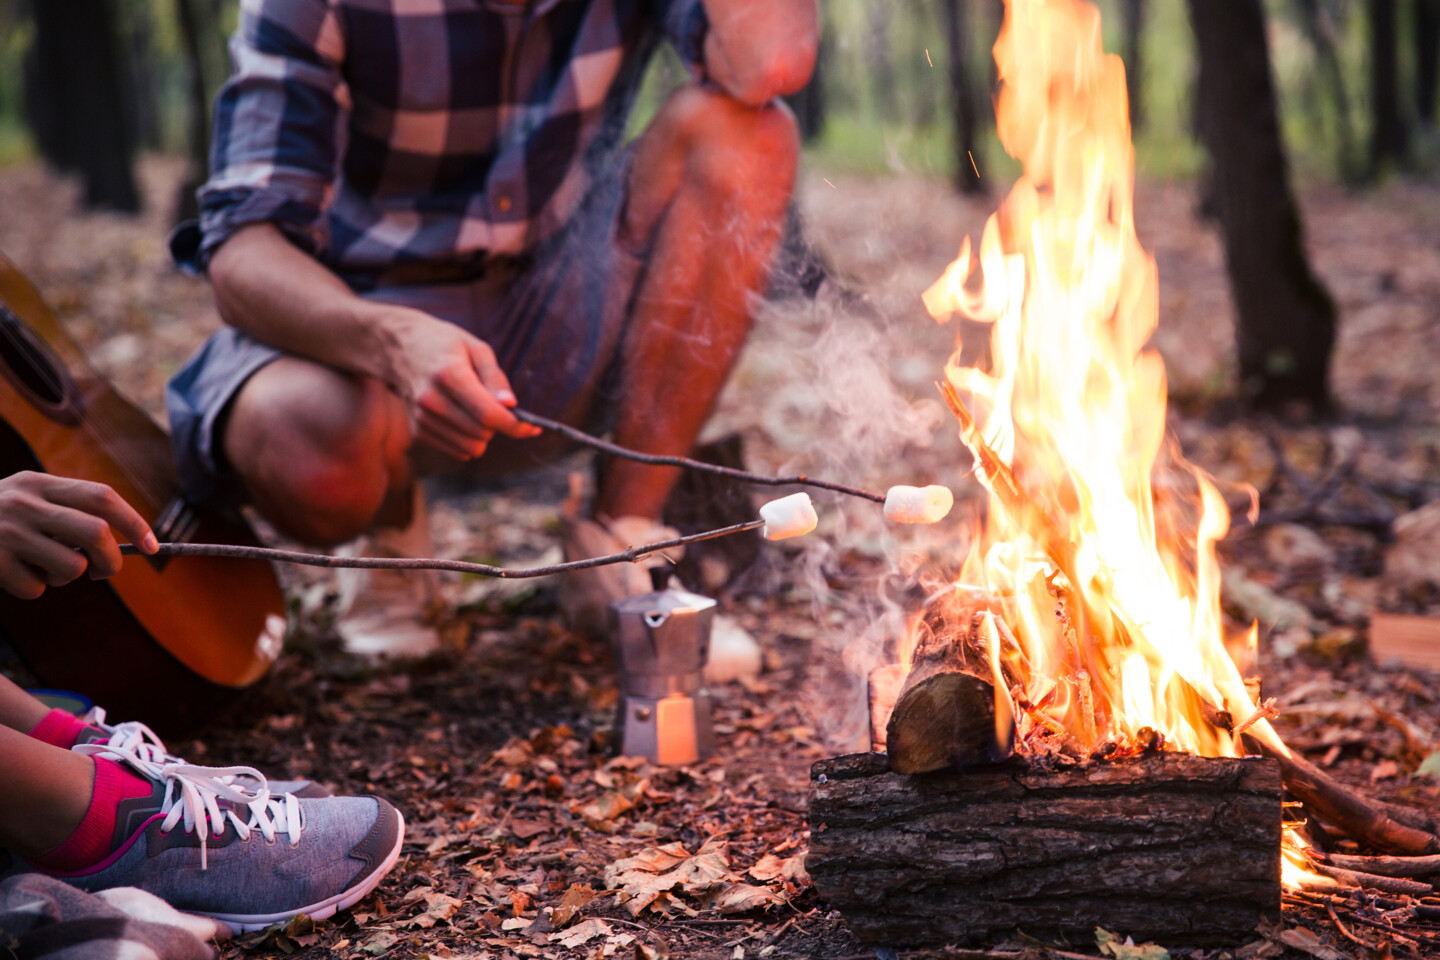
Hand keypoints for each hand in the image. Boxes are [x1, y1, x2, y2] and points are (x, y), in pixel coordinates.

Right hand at [0, 472, 157, 598]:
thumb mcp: (24, 498)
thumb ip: (65, 511)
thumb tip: (114, 547)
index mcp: (38, 484)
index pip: (101, 497)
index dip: (134, 522)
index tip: (151, 545)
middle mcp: (24, 504)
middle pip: (97, 532)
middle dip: (111, 559)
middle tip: (104, 571)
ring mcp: (8, 533)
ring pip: (72, 566)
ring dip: (64, 576)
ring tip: (41, 566)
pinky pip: (36, 588)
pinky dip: (33, 587)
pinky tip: (13, 573)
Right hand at [383, 309, 541, 460]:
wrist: (400, 348)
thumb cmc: (446, 345)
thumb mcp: (476, 348)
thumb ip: (495, 378)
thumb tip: (511, 405)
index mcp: (450, 374)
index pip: (488, 414)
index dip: (515, 425)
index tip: (532, 427)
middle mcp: (432, 399)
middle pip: (482, 433)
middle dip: (498, 424)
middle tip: (497, 405)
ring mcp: (422, 418)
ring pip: (471, 448)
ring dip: (483, 434)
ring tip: (474, 408)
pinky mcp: (418, 432)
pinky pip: (458, 451)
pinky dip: (467, 439)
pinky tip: (461, 417)